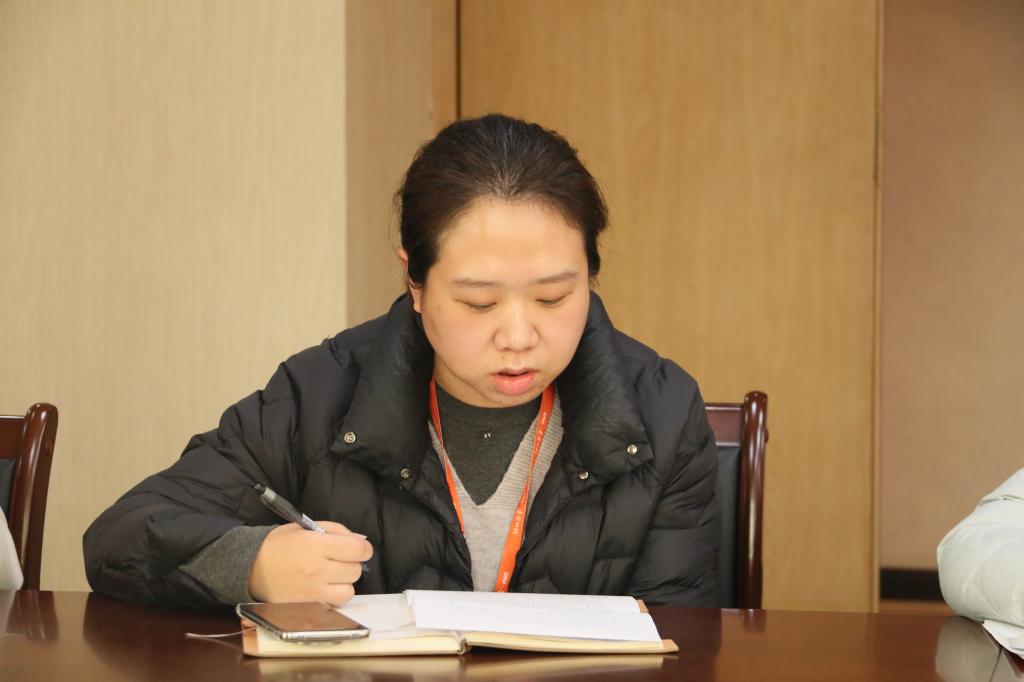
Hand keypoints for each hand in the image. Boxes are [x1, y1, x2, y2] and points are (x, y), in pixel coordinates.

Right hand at [247, 521, 372, 604]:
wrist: (250, 568)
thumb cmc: (279, 545)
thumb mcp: (305, 527)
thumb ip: (335, 531)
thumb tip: (360, 541)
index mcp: (315, 545)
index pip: (357, 549)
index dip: (363, 548)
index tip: (357, 548)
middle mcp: (316, 569)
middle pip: (355, 570)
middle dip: (351, 563)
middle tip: (338, 560)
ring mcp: (312, 591)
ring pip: (349, 590)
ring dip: (344, 582)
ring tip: (331, 575)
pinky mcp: (308, 606)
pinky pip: (335, 604)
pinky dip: (334, 596)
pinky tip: (324, 587)